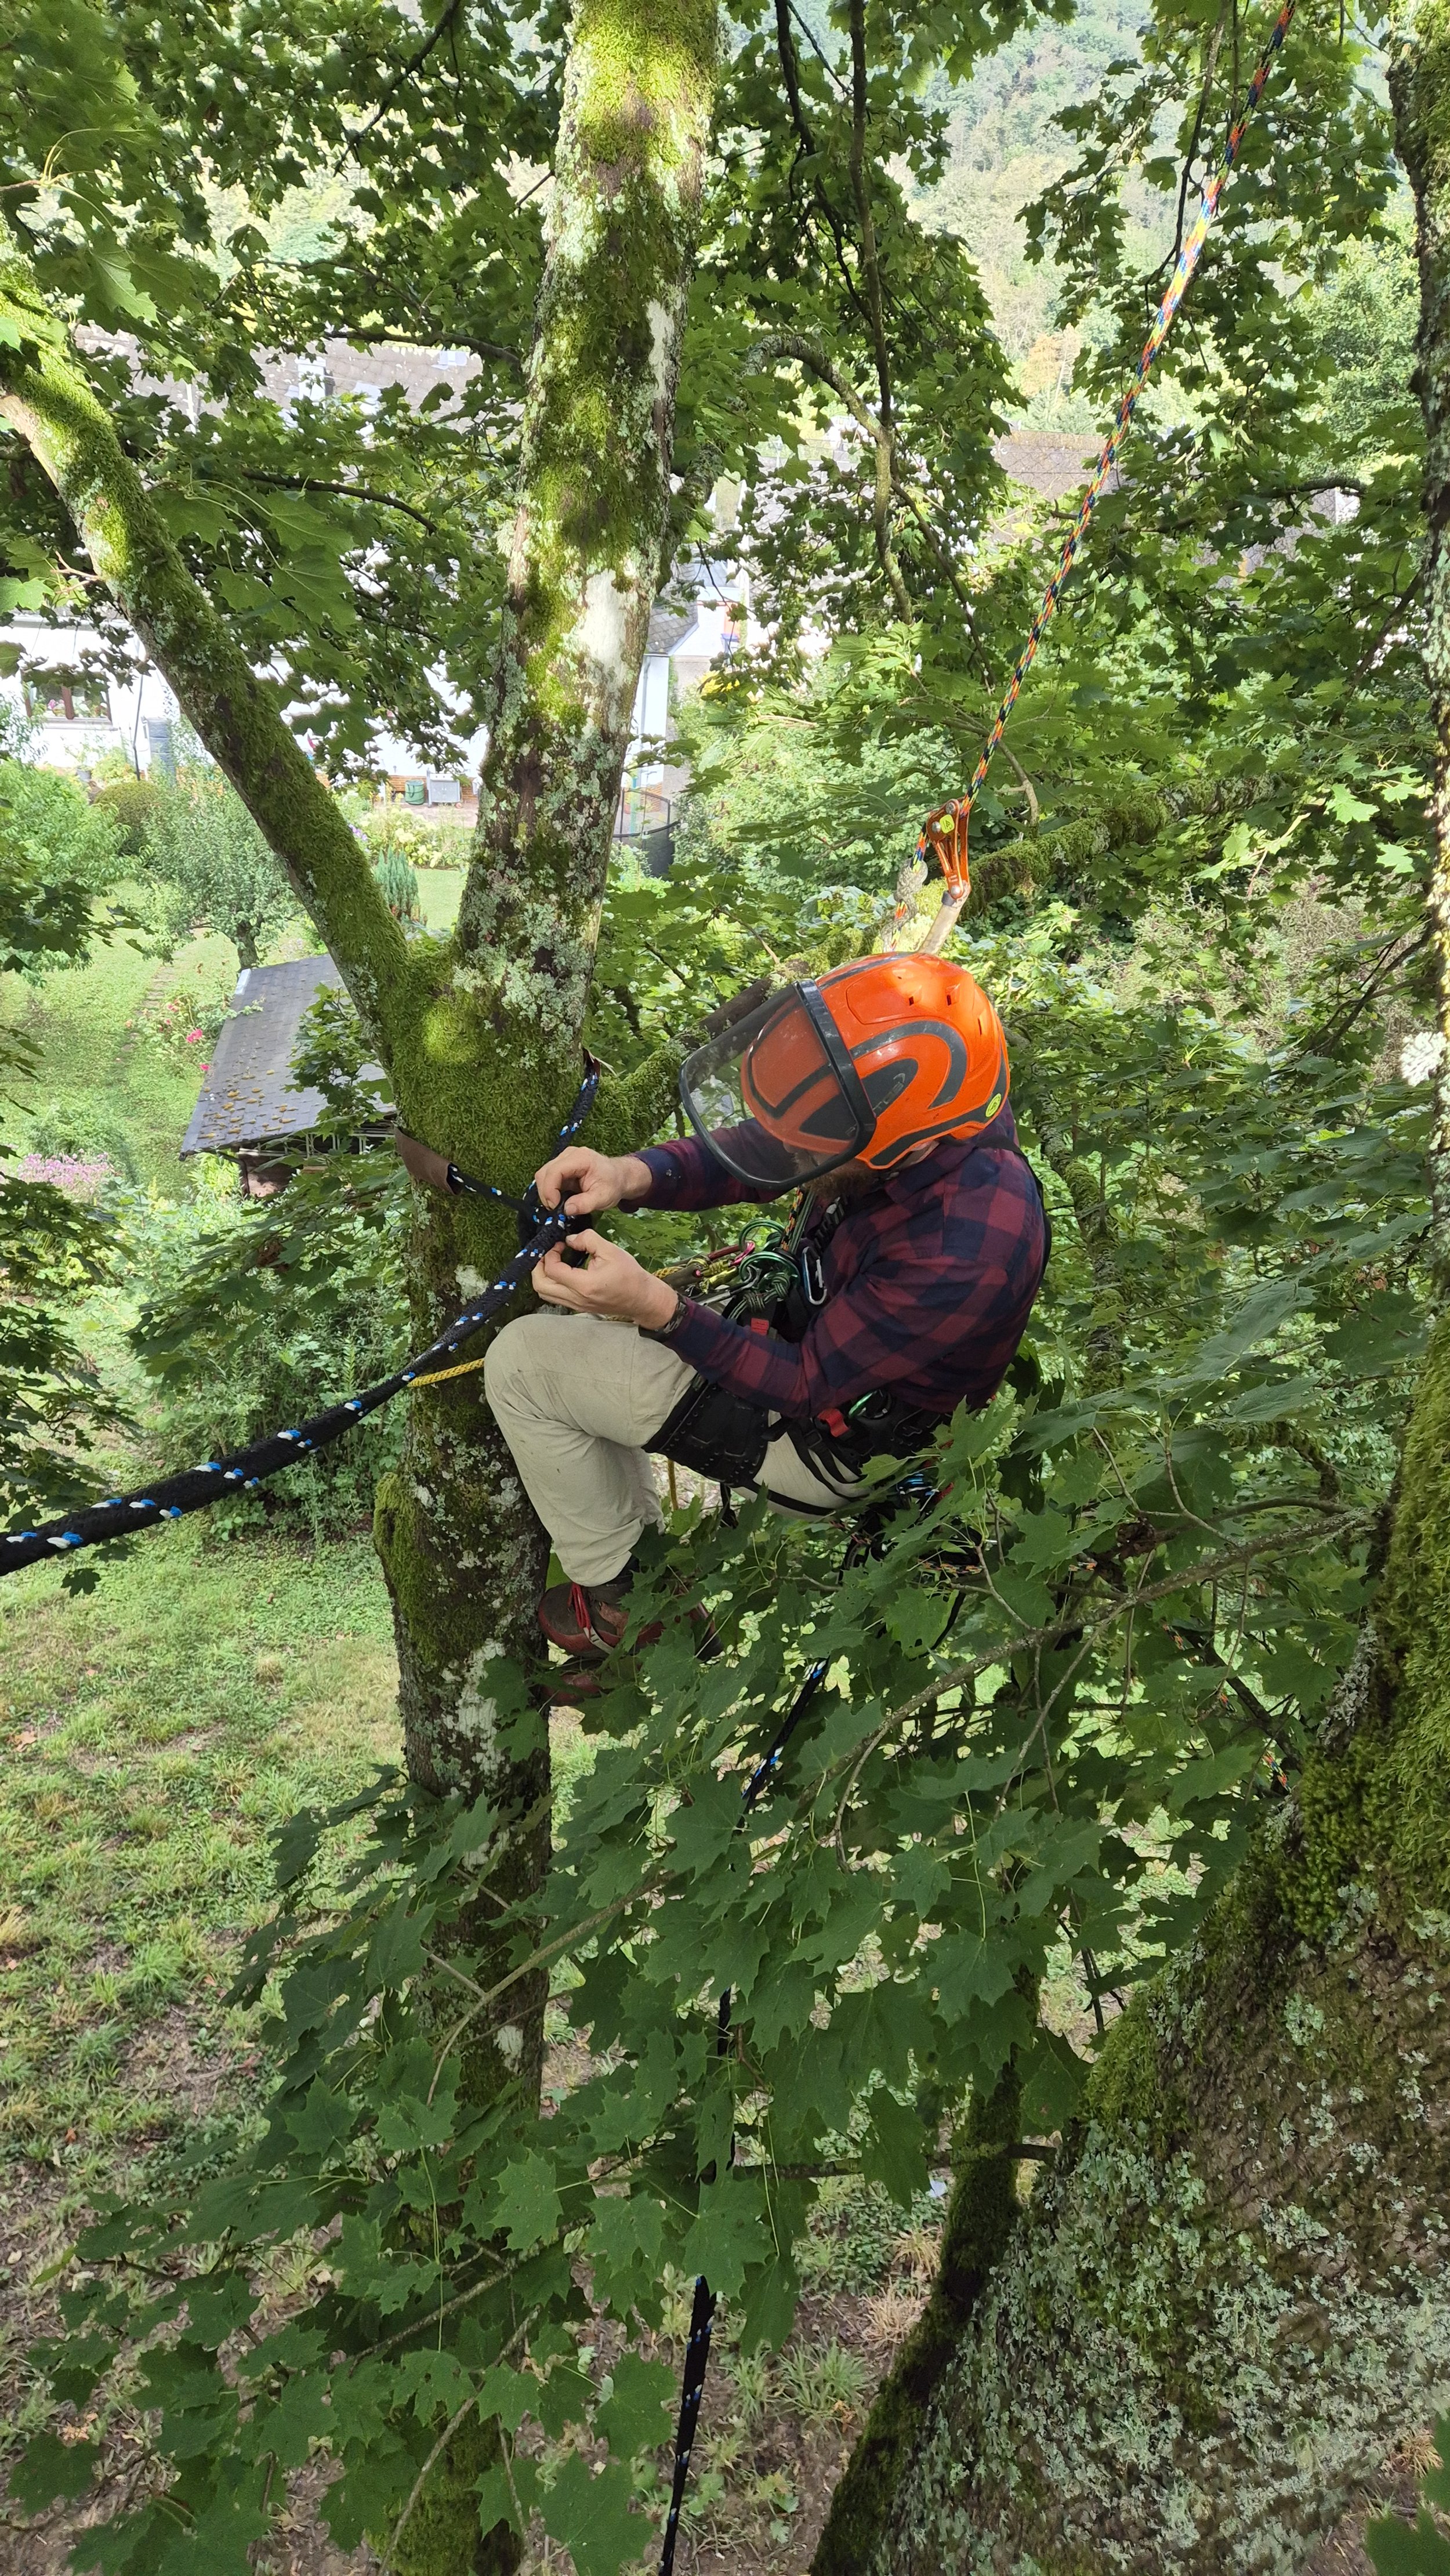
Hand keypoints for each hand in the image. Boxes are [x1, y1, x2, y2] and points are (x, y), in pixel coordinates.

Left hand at [531, 1230, 677, 1329]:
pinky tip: (561, 1271)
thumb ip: (588, 1240)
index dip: (550, 1254)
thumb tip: (570, 1239)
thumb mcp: (611, 1251)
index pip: (553, 1270)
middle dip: (539, 1266)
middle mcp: (576, 1298)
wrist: (641, 1298)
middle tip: (548, 1253)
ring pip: (545, 1293)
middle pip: (541, 1286)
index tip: (559, 1244)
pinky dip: (551, 1283)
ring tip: (553, 1261)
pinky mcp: (578, 1307)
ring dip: (543, 1276)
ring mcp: (576, 1305)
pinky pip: (555, 1297)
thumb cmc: (629, 1275)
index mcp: (584, 1285)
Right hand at [532, 1144, 652, 1217]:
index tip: (554, 1207)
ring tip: (558, 1206)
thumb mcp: (603, 1198)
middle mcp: (568, 1155)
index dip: (550, 1190)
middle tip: (555, 1210)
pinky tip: (559, 1200)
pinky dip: (550, 1191)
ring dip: (546, 1193)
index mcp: (580, 1158)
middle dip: (546, 1193)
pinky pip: (548, 1179)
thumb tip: (566, 1210)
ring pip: (543, 1176)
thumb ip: (585, 1204)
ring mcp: (563, 1160)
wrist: (618, 1178)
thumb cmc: (612, 1185)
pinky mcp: (561, 1167)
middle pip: (544, 1172)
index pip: (555, 1171)